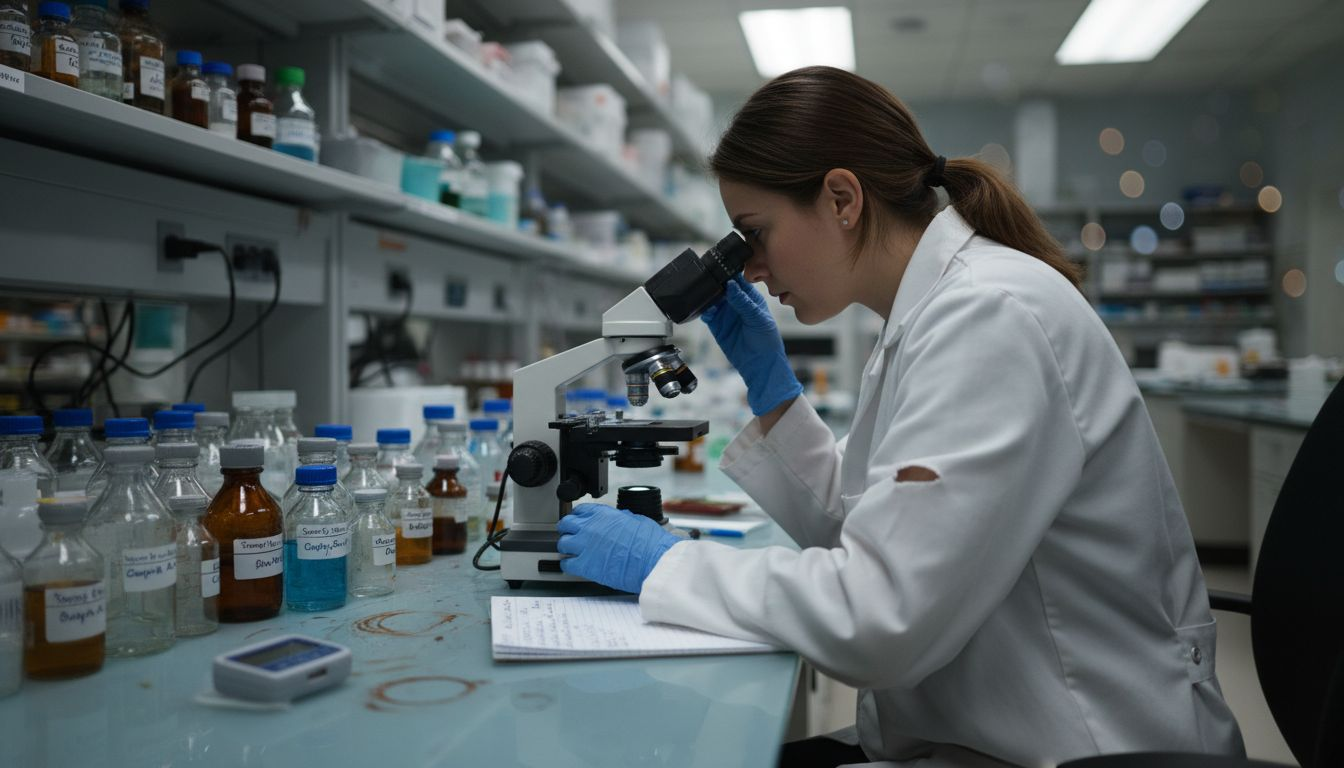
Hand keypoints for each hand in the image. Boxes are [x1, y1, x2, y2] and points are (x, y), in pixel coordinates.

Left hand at [556, 503, 680, 592]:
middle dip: (568, 530)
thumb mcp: (636, 520)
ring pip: (562, 543)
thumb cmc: (649, 541)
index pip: (580, 511)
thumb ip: (621, 518)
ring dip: (567, 547)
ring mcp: (585, 546)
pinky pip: (566, 564)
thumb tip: (619, 520)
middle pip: (566, 524)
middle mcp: (590, 527)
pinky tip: (574, 566)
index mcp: (603, 514)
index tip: (579, 522)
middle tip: (571, 535)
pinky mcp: (585, 565)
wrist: (652, 560)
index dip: (578, 517)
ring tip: (573, 552)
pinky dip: (568, 565)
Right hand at [700, 274, 802, 415]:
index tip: (720, 266)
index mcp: (751, 298)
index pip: (738, 280)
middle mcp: (737, 303)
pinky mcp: (717, 325)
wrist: (759, 365)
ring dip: (707, 296)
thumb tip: (731, 286)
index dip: (729, 273)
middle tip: (707, 278)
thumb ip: (744, 303)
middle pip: (722, 287)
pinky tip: (704, 309)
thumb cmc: (767, 342)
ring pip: (712, 299)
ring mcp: (726, 314)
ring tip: (704, 294)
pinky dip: (703, 310)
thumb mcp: (758, 319)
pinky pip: (707, 313)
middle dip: (714, 282)